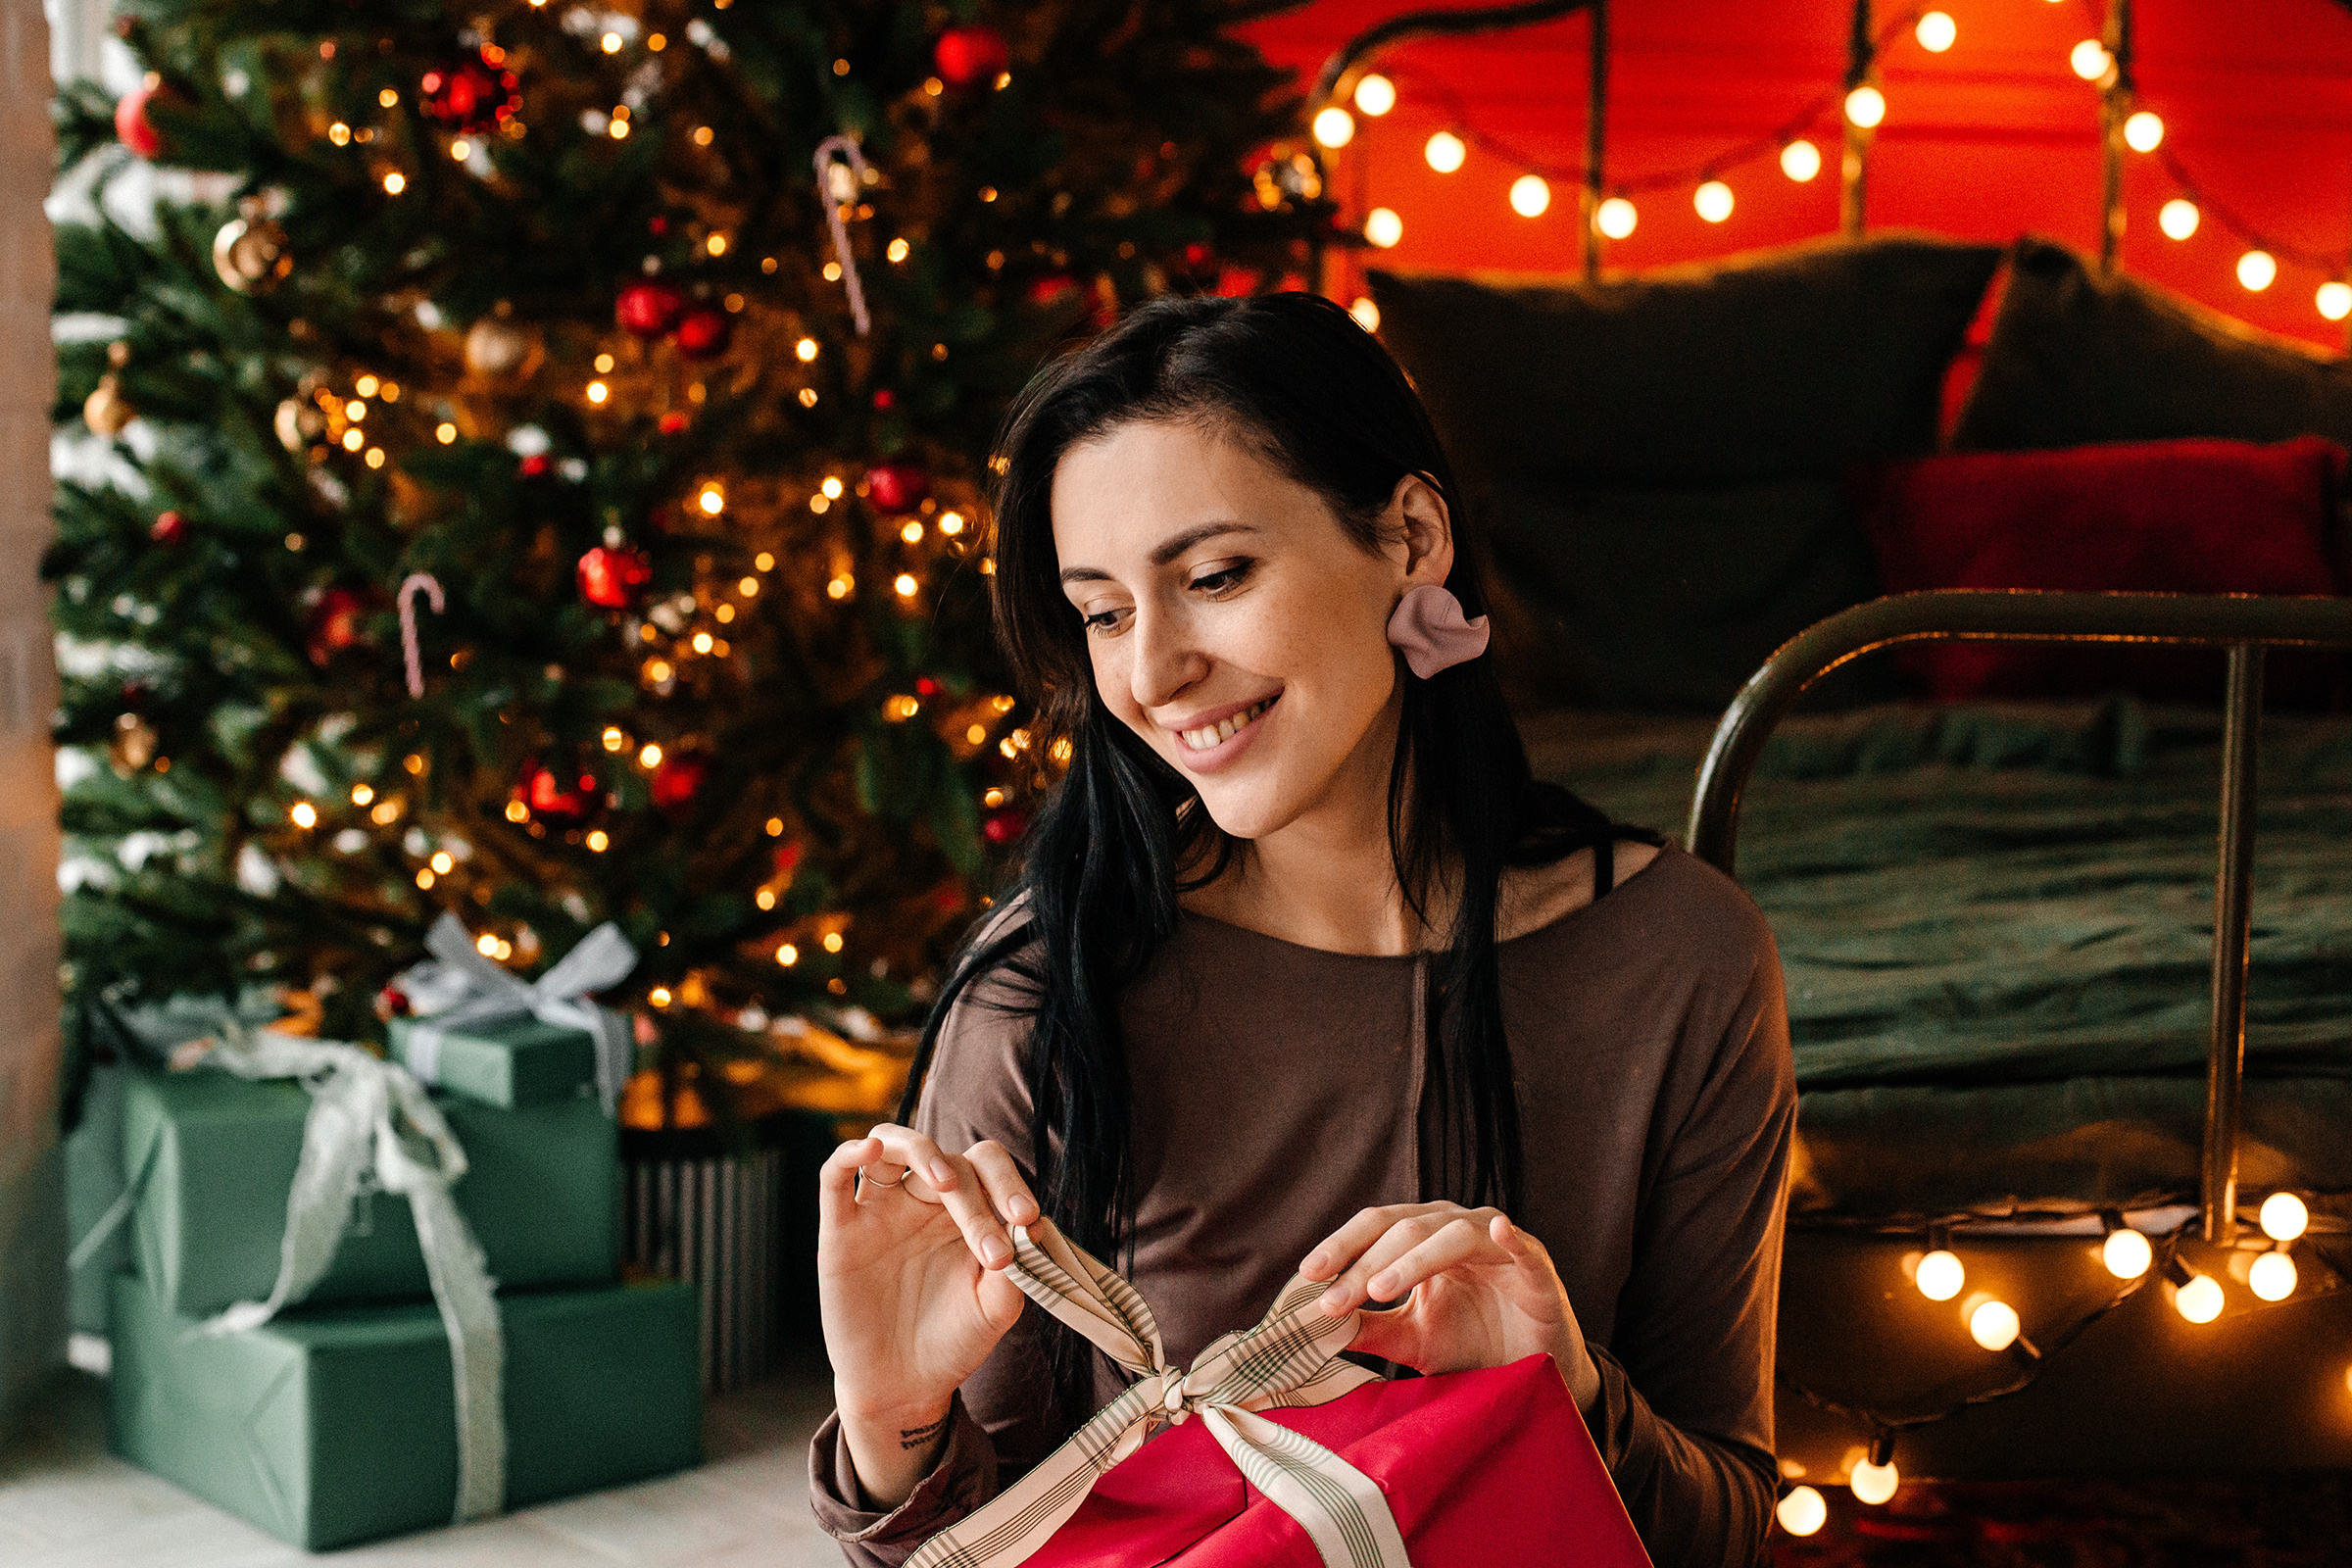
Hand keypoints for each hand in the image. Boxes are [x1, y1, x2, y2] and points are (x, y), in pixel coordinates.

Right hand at [817, 1125, 1038, 1507]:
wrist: (903, 1387)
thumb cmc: (953, 1341)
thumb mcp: (994, 1310)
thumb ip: (1014, 1270)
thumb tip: (1032, 1227)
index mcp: (966, 1210)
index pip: (987, 1168)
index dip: (1008, 1183)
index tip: (1027, 1218)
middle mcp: (923, 1201)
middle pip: (949, 1161)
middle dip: (976, 1199)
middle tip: (993, 1251)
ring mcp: (880, 1210)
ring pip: (893, 1144)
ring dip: (921, 1149)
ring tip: (944, 1181)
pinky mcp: (841, 1230)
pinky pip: (834, 1176)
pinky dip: (850, 1152)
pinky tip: (870, 1149)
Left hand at [1299, 1203, 1600, 1412]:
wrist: (1531, 1374)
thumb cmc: (1472, 1345)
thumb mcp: (1411, 1338)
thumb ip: (1369, 1327)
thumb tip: (1314, 1323)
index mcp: (1427, 1237)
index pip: (1377, 1227)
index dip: (1342, 1245)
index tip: (1307, 1275)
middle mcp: (1459, 1229)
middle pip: (1406, 1227)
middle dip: (1364, 1262)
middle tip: (1333, 1298)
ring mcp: (1500, 1245)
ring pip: (1452, 1234)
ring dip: (1411, 1260)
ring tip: (1377, 1290)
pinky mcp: (1537, 1268)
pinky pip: (1522, 1246)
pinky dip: (1509, 1236)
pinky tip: (1497, 1230)